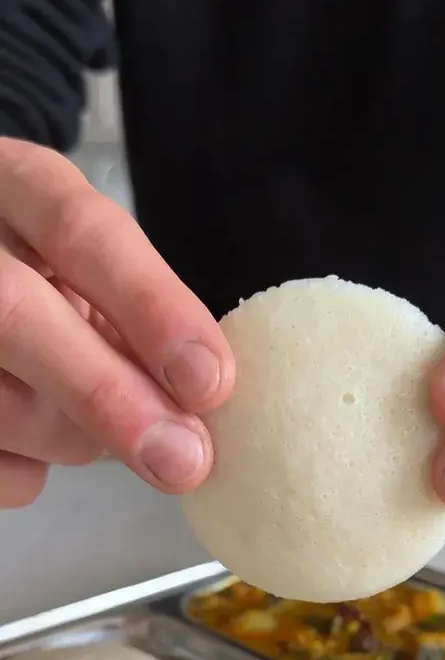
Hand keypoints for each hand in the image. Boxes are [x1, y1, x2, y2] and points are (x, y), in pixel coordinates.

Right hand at [0, 138, 234, 506]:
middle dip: (109, 396)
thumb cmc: (45, 280)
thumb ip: (137, 313)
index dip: (149, 306)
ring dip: (75, 439)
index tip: (209, 380)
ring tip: (92, 426)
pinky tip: (31, 444)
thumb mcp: (91, 268)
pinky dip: (26, 472)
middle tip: (183, 460)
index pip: (78, 229)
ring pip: (1, 401)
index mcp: (14, 187)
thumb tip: (201, 401)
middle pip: (17, 315)